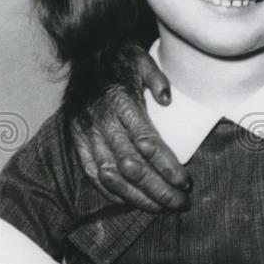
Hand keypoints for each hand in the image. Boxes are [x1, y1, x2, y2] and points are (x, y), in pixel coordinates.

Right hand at [69, 46, 190, 212]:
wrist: (83, 55)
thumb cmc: (119, 60)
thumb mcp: (141, 59)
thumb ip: (157, 77)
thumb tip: (168, 100)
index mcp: (121, 102)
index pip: (148, 143)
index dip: (168, 167)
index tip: (186, 181)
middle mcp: (102, 122)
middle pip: (132, 167)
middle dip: (158, 189)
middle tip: (180, 202)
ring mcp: (87, 134)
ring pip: (113, 176)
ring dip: (138, 197)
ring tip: (161, 208)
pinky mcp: (77, 142)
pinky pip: (93, 174)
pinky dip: (113, 191)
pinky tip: (132, 201)